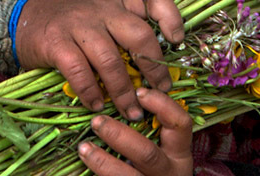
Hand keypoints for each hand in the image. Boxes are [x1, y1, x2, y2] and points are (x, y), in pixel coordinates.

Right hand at [14, 0, 183, 120]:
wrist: (26, 18)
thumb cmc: (75, 23)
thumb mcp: (104, 17)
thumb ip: (126, 32)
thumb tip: (157, 68)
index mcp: (119, 3)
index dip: (170, 16)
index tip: (177, 40)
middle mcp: (103, 9)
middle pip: (138, 34)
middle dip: (153, 67)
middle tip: (160, 90)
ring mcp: (79, 24)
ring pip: (111, 59)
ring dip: (124, 91)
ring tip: (131, 112)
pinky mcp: (57, 42)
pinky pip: (80, 70)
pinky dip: (91, 92)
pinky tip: (97, 106)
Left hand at [78, 87, 192, 175]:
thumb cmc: (155, 167)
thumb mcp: (163, 149)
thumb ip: (151, 129)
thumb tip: (127, 97)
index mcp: (179, 154)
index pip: (180, 124)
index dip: (162, 105)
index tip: (139, 92)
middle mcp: (169, 172)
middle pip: (147, 153)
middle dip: (119, 135)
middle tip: (97, 121)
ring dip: (102, 161)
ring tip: (84, 147)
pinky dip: (96, 175)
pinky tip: (79, 169)